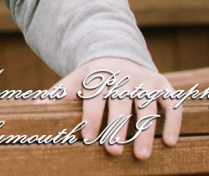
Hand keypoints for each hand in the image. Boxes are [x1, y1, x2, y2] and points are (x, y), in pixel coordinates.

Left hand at [49, 57, 181, 158]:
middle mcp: (124, 76)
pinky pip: (173, 103)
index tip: (87, 138)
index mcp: (99, 75)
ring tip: (141, 156)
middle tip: (112, 152)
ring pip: (147, 106)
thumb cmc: (93, 78)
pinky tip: (171, 142)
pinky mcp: (163, 85)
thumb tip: (35, 108)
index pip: (94, 97)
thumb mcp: (75, 81)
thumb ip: (59, 95)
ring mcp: (145, 80)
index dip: (91, 117)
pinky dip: (173, 121)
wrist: (118, 53)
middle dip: (116, 128)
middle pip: (120, 103)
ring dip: (146, 131)